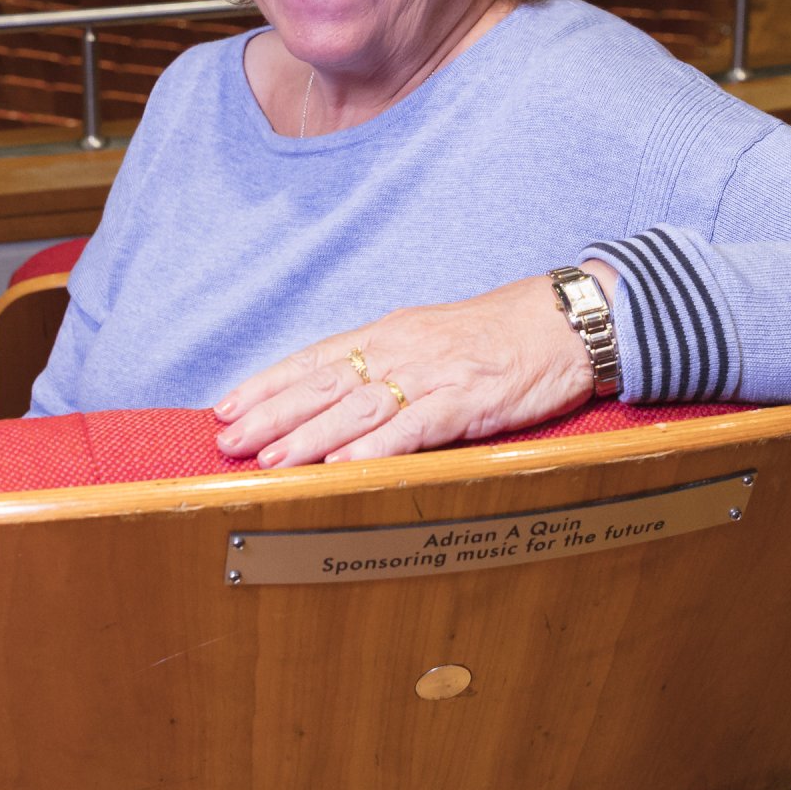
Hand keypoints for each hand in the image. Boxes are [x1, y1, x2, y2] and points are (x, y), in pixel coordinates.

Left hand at [211, 263, 613, 468]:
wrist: (565, 321)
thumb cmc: (497, 336)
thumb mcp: (429, 340)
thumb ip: (385, 366)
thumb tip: (336, 399)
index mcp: (388, 335)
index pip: (313, 359)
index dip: (267, 385)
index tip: (225, 408)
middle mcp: (400, 350)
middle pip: (323, 383)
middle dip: (271, 414)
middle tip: (228, 441)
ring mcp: (432, 374)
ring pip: (358, 407)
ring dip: (311, 437)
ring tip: (271, 460)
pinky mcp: (468, 400)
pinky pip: (416, 426)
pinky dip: (377, 448)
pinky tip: (347, 468)